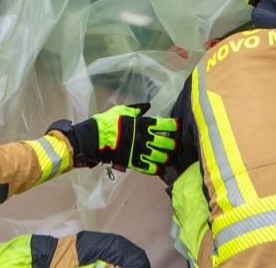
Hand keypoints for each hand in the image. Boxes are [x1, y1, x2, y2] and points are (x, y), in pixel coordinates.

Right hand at [50, 103, 178, 175]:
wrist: (97, 138)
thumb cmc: (109, 121)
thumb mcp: (124, 110)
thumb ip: (138, 108)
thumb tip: (148, 105)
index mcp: (144, 124)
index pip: (166, 125)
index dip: (175, 126)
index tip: (178, 127)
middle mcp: (145, 138)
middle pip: (167, 142)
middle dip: (175, 145)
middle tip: (178, 146)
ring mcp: (140, 151)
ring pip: (161, 157)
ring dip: (168, 158)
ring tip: (171, 158)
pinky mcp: (134, 162)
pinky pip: (150, 168)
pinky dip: (157, 170)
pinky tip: (161, 169)